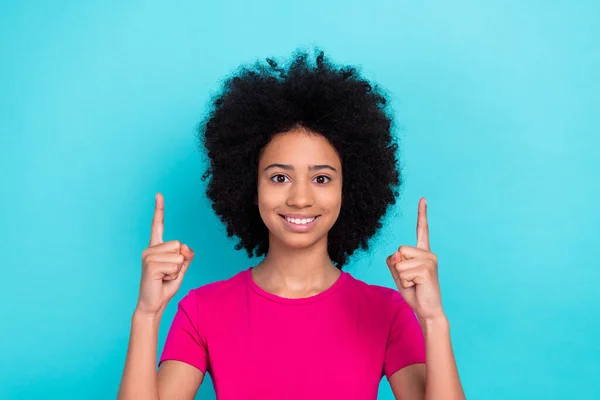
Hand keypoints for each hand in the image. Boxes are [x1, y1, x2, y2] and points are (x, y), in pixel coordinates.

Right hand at [136, 193, 194, 316]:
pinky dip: (173, 275)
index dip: (159, 210)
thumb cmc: (165, 286)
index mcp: (157, 247)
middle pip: (179, 245)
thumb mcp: (180, 270)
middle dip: (181, 262)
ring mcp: (148, 256)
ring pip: (178, 256)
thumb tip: (186, 248)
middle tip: (168, 273)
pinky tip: (161, 280)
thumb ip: (186, 257)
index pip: (158, 225)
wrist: (153, 305)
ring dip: (177, 270)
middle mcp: (150, 249)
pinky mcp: (150, 265)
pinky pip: (174, 265)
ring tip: (164, 277)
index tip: (159, 194)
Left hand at [386, 198, 444, 321]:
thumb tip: (397, 254)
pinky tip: (417, 286)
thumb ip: (394, 261)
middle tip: (410, 279)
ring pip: (400, 263)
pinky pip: (404, 272)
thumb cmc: (413, 291)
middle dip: (398, 267)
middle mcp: (428, 253)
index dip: (422, 214)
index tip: (423, 199)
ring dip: (401, 277)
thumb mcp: (398, 274)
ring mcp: (430, 261)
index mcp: (422, 252)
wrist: (426, 309)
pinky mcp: (427, 270)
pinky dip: (405, 282)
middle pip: (399, 250)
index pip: (422, 230)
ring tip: (414, 284)